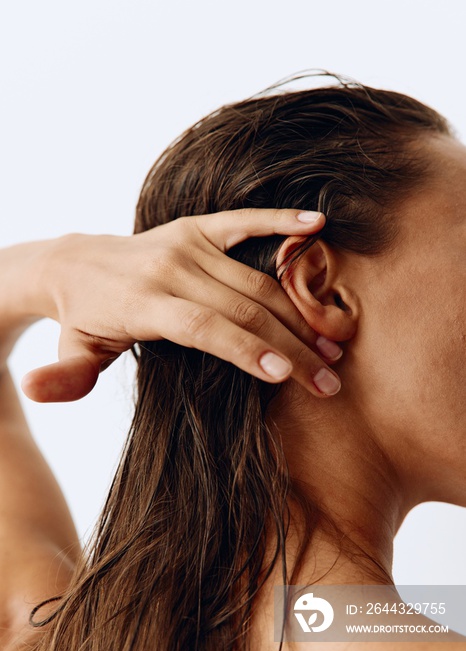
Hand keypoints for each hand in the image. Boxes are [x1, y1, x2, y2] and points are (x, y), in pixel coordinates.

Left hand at [22, 208, 347, 401]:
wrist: (75, 263)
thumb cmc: (83, 320)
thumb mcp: (74, 354)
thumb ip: (62, 377)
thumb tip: (31, 389)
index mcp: (144, 303)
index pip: (206, 328)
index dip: (249, 351)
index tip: (290, 377)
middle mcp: (169, 267)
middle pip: (243, 309)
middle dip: (291, 347)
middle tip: (330, 379)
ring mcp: (186, 242)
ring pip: (255, 280)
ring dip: (299, 313)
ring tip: (333, 343)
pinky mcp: (197, 226)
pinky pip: (245, 222)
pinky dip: (281, 222)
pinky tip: (317, 225)